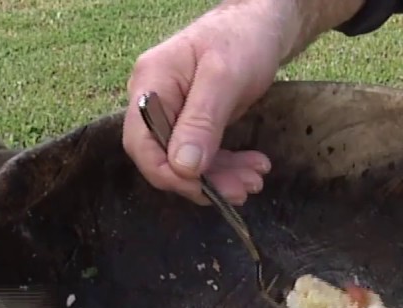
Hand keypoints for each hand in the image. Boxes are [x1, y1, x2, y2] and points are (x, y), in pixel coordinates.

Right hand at [122, 1, 288, 205]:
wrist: (261, 25)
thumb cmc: (241, 38)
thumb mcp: (224, 77)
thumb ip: (202, 121)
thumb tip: (182, 167)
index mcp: (151, 84)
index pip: (141, 143)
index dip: (167, 173)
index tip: (204, 188)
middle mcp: (154, 101)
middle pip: (163, 157)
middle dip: (203, 180)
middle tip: (243, 189)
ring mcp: (173, 113)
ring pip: (186, 162)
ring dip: (220, 177)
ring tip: (255, 180)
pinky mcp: (193, 123)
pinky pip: (202, 155)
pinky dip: (227, 166)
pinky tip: (253, 166)